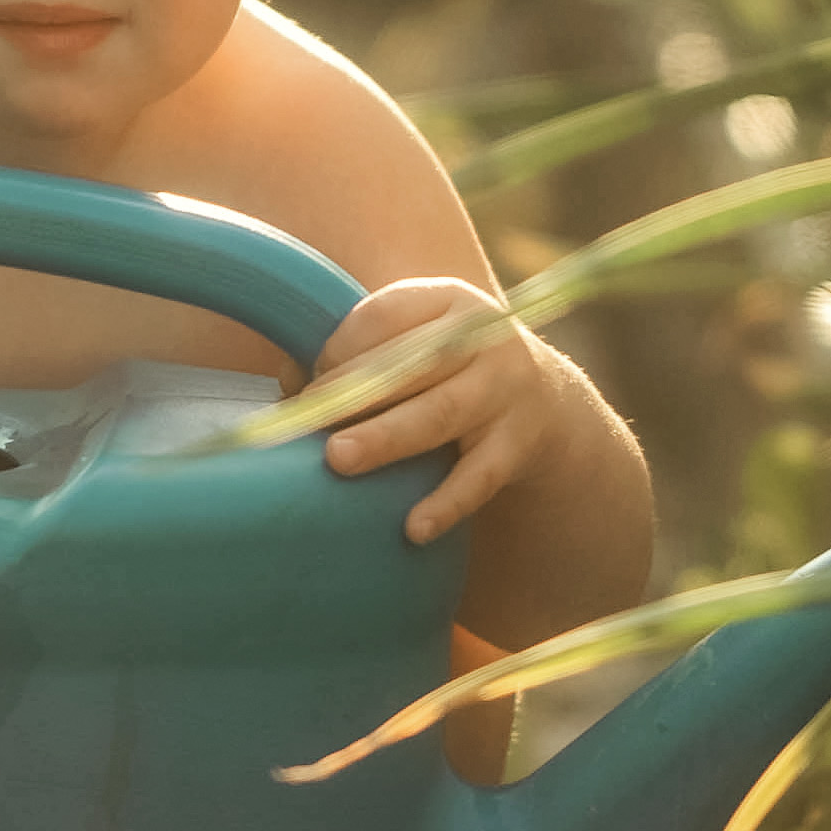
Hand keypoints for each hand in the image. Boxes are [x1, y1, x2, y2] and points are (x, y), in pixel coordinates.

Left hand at [297, 278, 560, 545]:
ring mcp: (507, 390)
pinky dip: (447, 502)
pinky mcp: (520, 443)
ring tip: (339, 460)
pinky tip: (413, 529)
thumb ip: (358, 354)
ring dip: (388, 437)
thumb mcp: (416, 343)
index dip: (341, 349)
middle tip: (307, 420)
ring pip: (441, 414)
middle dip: (358, 392)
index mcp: (447, 301)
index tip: (306, 388)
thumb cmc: (445, 370)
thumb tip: (289, 384)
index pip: (386, 315)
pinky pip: (480, 477)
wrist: (541, 398)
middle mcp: (483, 338)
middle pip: (413, 363)